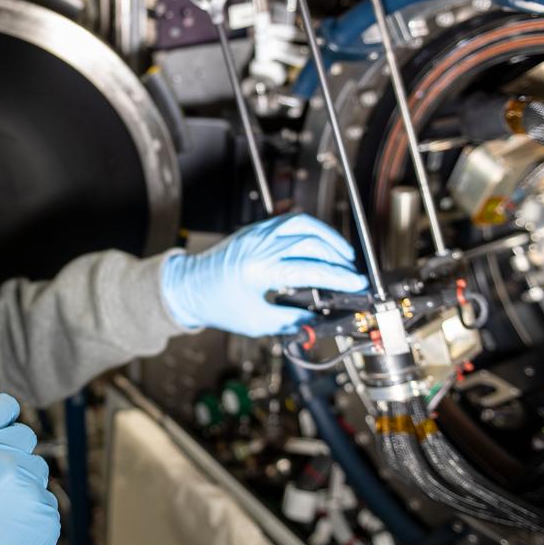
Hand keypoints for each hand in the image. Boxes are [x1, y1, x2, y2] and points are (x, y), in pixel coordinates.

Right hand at [0, 393, 59, 544]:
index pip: (2, 407)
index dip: (0, 412)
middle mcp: (10, 462)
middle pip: (24, 437)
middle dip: (11, 448)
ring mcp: (32, 490)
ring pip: (36, 472)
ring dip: (22, 481)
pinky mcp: (48, 518)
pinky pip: (44, 504)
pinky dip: (30, 511)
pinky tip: (8, 529)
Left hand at [160, 213, 367, 336]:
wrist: (187, 287)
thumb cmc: (216, 304)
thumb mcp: (255, 322)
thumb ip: (289, 321)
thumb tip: (316, 320)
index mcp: (258, 270)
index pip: (309, 270)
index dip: (338, 278)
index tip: (356, 284)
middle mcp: (259, 246)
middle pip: (311, 242)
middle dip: (337, 257)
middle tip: (351, 273)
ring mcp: (257, 234)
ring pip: (302, 224)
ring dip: (327, 238)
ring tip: (342, 255)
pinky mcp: (255, 231)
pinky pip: (289, 222)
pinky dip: (310, 231)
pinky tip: (320, 245)